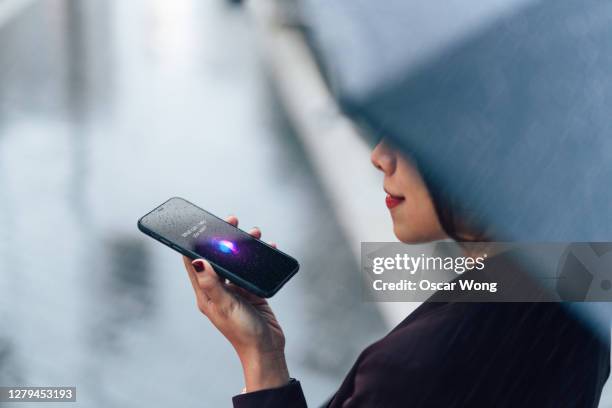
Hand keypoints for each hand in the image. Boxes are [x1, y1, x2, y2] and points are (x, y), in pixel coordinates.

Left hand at [183, 215, 288, 391]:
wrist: (266, 348)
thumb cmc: (242, 331)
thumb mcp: (224, 305)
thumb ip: (211, 283)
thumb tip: (197, 260)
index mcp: (205, 293)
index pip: (193, 262)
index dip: (194, 241)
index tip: (200, 224)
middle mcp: (218, 289)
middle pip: (217, 256)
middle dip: (224, 237)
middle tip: (232, 220)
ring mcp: (235, 289)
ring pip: (237, 260)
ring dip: (244, 245)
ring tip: (254, 233)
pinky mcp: (251, 291)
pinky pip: (253, 269)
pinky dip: (259, 257)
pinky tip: (268, 248)